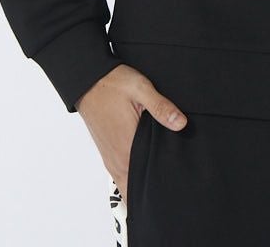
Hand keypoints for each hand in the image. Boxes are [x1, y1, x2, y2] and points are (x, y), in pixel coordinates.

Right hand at [76, 64, 188, 205]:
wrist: (87, 80)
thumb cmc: (112, 84)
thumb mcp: (141, 89)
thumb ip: (161, 107)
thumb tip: (181, 124)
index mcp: (126, 148)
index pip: (142, 183)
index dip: (156, 187)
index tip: (171, 184)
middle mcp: (116, 158)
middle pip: (134, 188)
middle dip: (150, 188)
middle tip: (169, 181)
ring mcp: (109, 157)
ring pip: (126, 182)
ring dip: (140, 183)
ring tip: (158, 175)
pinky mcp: (106, 151)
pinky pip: (120, 173)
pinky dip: (131, 175)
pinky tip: (144, 165)